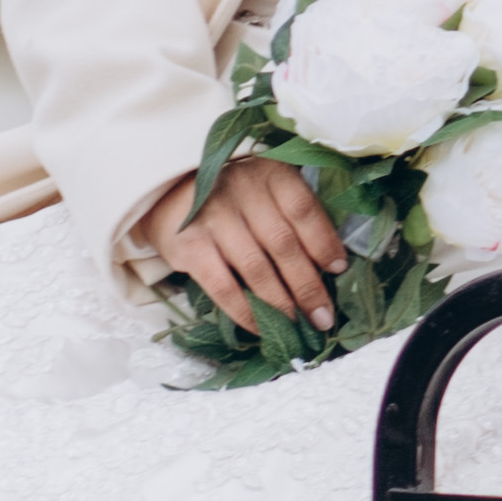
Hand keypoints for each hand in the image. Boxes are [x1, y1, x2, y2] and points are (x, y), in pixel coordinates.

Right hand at [142, 154, 344, 332]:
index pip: (303, 210)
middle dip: (308, 286)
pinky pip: (224, 287)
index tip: (338, 269)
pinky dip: (245, 312)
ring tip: (298, 326)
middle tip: (323, 317)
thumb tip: (329, 264)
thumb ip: (291, 214)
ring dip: (281, 303)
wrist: (163, 192)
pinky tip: (261, 328)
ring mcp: (214, 218)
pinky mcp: (190, 246)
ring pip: (257, 269)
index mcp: (268, 172)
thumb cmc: (229, 194)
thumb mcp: (263, 188)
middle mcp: (242, 191)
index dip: (324, 242)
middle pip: (283, 244)